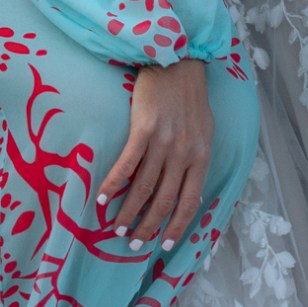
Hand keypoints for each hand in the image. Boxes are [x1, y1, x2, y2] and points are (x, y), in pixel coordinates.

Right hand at [96, 60, 212, 253]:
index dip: (177, 226)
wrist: (177, 61)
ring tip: (116, 227)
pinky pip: (127, 165)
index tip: (165, 245)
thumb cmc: (190, 97)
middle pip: (163, 201)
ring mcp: (163, 142)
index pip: (190, 202)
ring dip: (127, 212)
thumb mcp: (204, 131)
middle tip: (132, 243)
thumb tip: (189, 189)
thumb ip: (196, 159)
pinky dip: (113, 185)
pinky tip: (102, 198)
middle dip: (147, 227)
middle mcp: (183, 154)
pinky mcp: (143, 129)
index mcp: (201, 157)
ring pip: (143, 188)